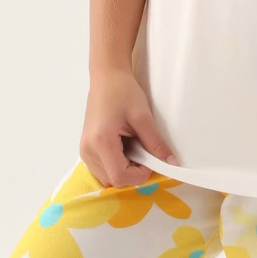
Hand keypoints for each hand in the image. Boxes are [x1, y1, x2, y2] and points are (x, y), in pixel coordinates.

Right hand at [80, 69, 177, 188]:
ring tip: (132, 147)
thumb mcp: (143, 117)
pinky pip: (102, 169)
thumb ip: (156, 143)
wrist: (106, 77)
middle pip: (113, 180)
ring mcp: (85, 151)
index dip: (139, 174)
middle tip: (143, 151)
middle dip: (133, 172)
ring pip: (107, 177)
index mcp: (101, 142)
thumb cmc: (123, 92)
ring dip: (124, 169)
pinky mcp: (86, 149)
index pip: (120, 176)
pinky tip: (123, 148)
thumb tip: (171, 163)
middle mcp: (88, 150)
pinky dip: (116, 165)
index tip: (150, 158)